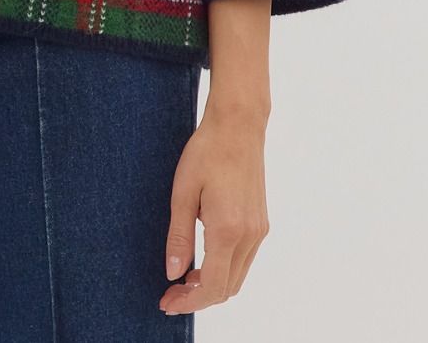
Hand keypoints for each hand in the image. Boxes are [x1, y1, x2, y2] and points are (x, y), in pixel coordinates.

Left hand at [159, 102, 269, 316]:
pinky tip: (202, 260)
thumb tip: (173, 274)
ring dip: (212, 286)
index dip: (188, 302)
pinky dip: (224, 270)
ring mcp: (259, 230)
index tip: (166, 302)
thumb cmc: (206, 152)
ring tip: (183, 280)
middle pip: (227, 289)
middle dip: (198, 298)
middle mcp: (249, 236)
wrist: (238, 125)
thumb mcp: (182, 192)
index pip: (212, 287)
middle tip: (170, 294)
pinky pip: (243, 260)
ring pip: (237, 277)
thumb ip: (179, 236)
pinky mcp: (261, 223)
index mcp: (227, 230)